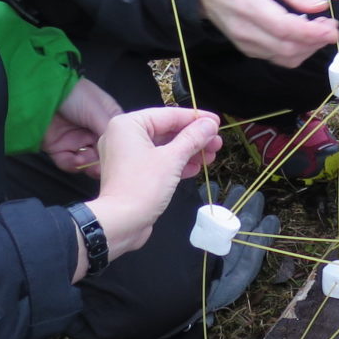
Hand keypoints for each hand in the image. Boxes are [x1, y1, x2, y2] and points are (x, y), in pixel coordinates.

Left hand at [41, 78, 122, 173]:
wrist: (41, 93)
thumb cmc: (74, 94)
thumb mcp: (97, 110)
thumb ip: (109, 131)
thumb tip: (120, 150)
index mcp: (106, 119)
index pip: (118, 139)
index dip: (119, 150)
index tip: (119, 158)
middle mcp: (92, 131)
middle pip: (103, 154)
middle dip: (103, 162)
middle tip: (103, 167)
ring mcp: (76, 140)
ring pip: (88, 162)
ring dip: (89, 165)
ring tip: (88, 163)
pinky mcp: (60, 149)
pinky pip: (69, 164)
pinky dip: (73, 165)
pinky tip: (76, 160)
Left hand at [86, 107, 222, 266]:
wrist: (121, 223)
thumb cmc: (143, 186)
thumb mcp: (173, 159)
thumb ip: (193, 138)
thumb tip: (210, 124)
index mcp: (128, 125)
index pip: (168, 115)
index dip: (195, 118)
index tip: (217, 122)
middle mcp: (124, 136)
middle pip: (167, 131)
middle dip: (194, 138)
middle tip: (217, 142)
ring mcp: (127, 156)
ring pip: (164, 147)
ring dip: (188, 152)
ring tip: (211, 156)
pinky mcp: (132, 173)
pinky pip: (157, 161)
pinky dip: (176, 164)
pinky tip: (196, 168)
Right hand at [199, 0, 338, 66]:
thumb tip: (320, 6)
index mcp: (250, 6)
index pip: (285, 30)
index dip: (313, 33)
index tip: (333, 28)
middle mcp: (246, 31)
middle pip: (288, 49)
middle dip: (316, 41)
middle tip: (331, 25)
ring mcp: (245, 44)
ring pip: (285, 58)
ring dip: (309, 47)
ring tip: (320, 28)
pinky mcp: (248, 50)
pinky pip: (278, 57)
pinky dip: (296, 50)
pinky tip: (303, 33)